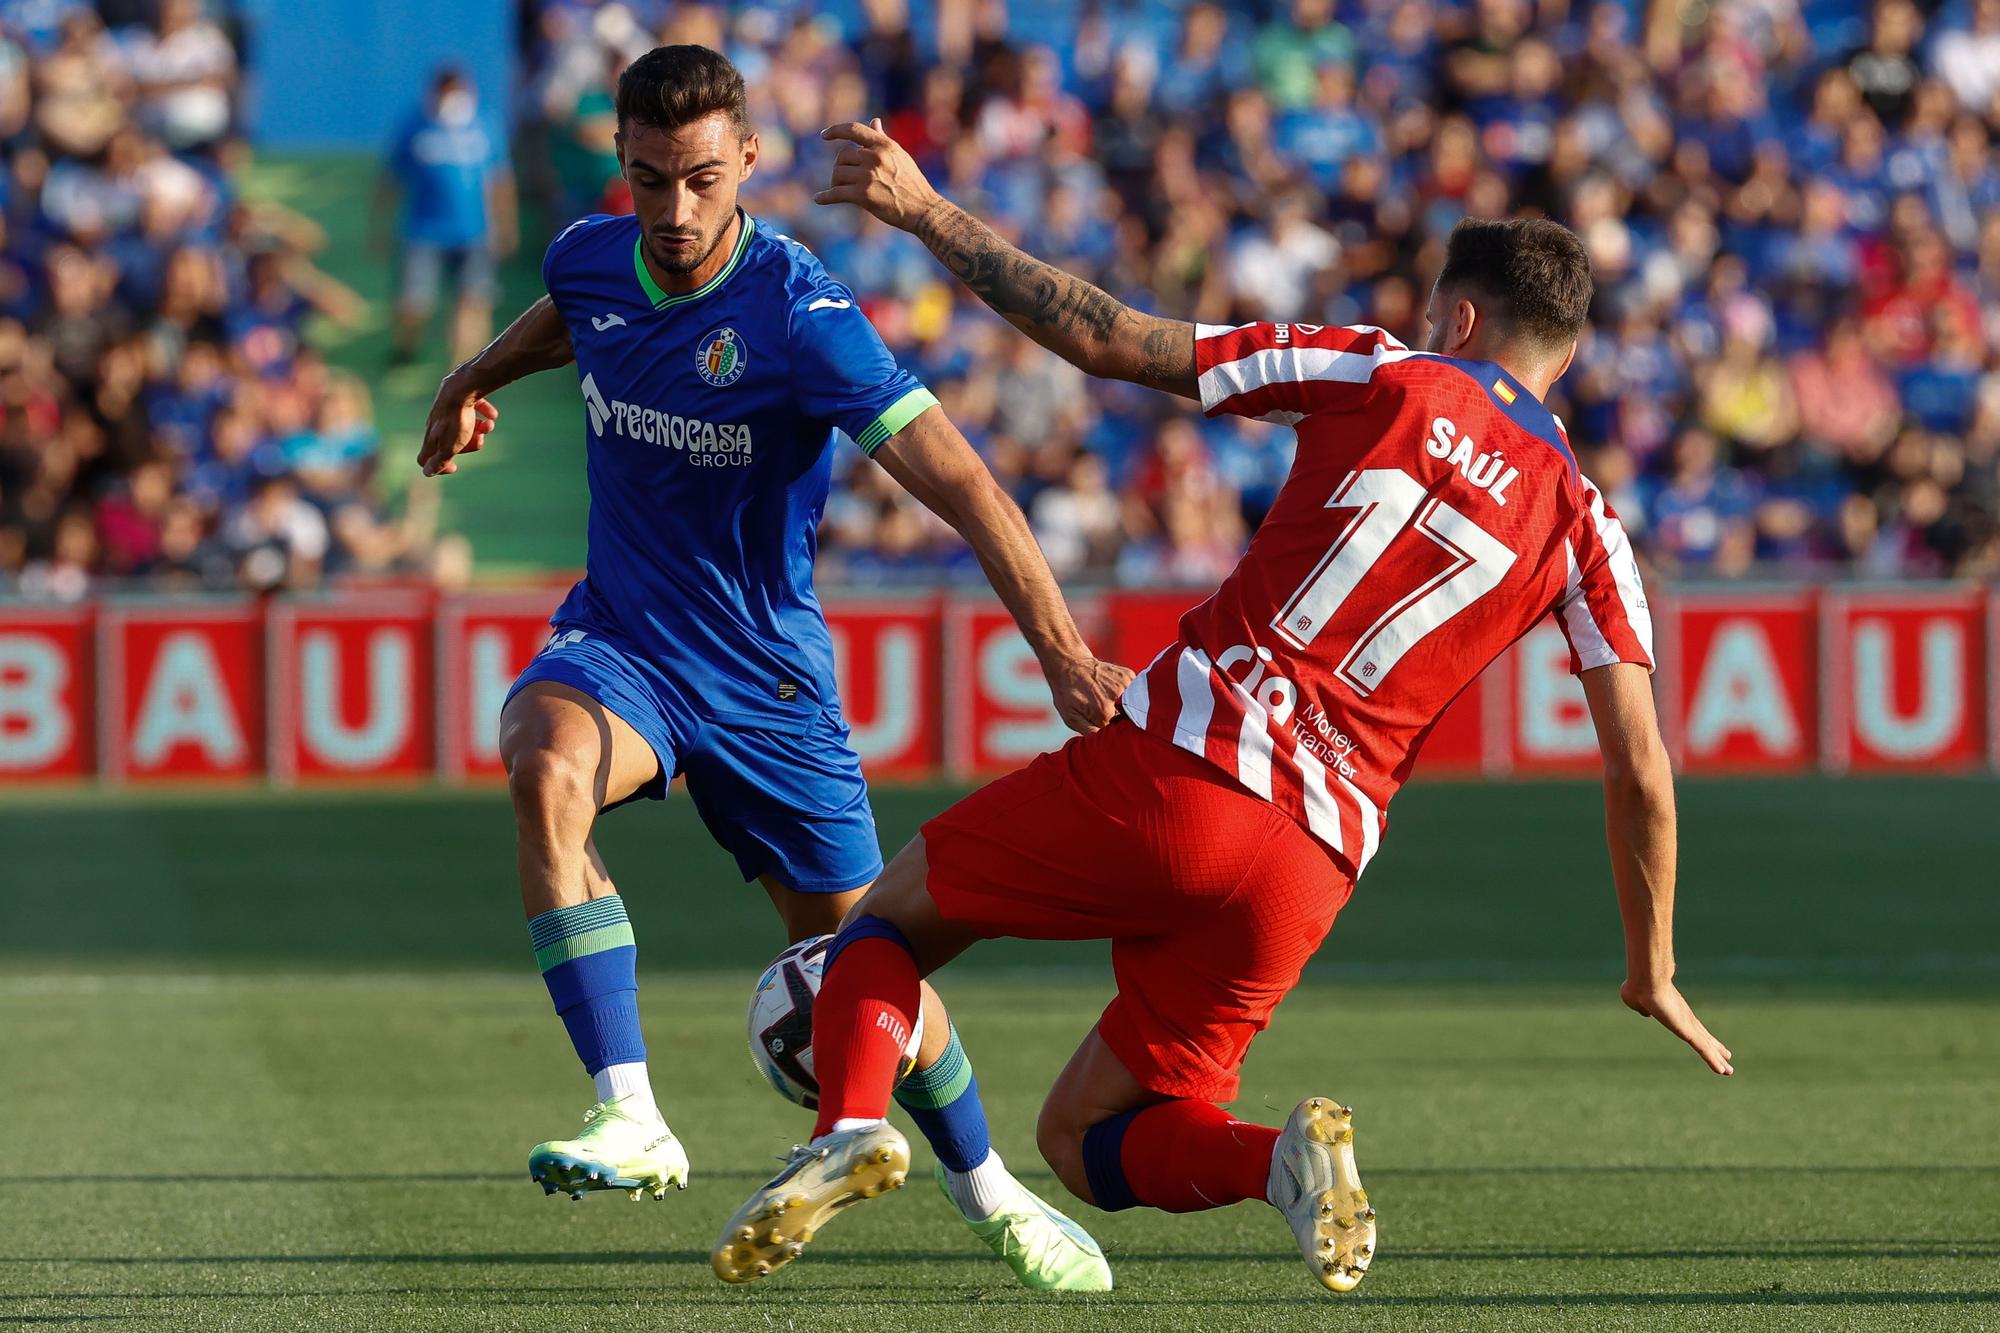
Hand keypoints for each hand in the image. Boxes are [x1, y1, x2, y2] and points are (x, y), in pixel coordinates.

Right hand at [417, 379, 497, 476]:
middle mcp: (435, 424)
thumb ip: (440, 460)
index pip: (424, 458)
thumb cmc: (456, 420)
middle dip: (469, 445)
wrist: (461, 388)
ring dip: (480, 429)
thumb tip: (427, 473)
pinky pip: (472, 408)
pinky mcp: (458, 397)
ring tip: (488, 425)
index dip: (438, 467)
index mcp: (431, 438)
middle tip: (480, 440)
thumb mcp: (450, 446)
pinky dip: (483, 412)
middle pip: (451, 442)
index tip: (455, 467)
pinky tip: (492, 415)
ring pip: (464, 426)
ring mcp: (446, 410)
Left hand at [815, 118, 941, 231]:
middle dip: (840, 168)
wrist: (923, 209)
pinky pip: (836, 193)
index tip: (824, 135)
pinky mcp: (863, 195)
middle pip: (842, 156)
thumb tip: (874, 122)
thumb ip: (883, 139)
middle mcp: (875, 157)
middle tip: (845, 180)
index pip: (853, 129)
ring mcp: (868, 175)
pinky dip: (825, 197)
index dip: (836, 130)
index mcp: (884, 145)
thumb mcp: (900, 156)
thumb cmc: (912, 183)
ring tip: (844, 191)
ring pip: (837, 174)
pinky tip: (819, 199)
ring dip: (836, 184)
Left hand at [1048, 655, 1135, 734]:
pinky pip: (1134, 691)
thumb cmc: (1067, 693)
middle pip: (1128, 719)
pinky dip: (1127, 694)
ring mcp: (1125, 683)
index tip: (1106, 729)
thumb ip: (1090, 733)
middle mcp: (1118, 697)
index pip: (1118, 732)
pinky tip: (1112, 690)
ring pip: (1132, 704)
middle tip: (1105, 713)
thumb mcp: (1071, 718)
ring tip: (1108, 700)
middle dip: (1121, 720)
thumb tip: (1107, 745)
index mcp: (1104, 712)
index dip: (1113, 733)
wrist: (1070, 663)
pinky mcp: (1129, 675)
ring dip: (1125, 706)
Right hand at [1622, 976, 1733, 1075]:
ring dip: (1718, 1059)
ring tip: (1729, 1071)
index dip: (1700, 1035)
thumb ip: (1641, 1008)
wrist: (1647, 981)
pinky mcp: (1689, 1030)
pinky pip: (1703, 1049)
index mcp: (1673, 1011)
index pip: (1691, 1027)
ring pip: (1706, 1045)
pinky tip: (1722, 1070)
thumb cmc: (1638, 987)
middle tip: (1727, 1057)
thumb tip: (1645, 1012)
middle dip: (1715, 1047)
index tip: (1708, 1041)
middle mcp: (1685, 1018)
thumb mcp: (1634, 1000)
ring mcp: (1689, 1024)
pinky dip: (1712, 1060)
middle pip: (1703, 1036)